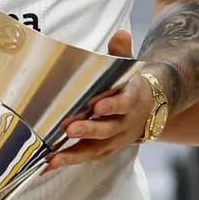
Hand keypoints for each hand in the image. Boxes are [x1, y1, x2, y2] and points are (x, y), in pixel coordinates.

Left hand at [47, 30, 153, 169]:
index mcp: (131, 100)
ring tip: (52, 159)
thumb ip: (122, 52)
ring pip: (96, 149)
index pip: (123, 103)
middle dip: (89, 129)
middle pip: (108, 129)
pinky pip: (87, 157)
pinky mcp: (105, 150)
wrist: (150, 109)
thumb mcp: (129, 67)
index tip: (98, 105)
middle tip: (69, 128)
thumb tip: (121, 34)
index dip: (112, 105)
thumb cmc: (129, 85)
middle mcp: (124, 123)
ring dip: (74, 155)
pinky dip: (69, 162)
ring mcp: (115, 140)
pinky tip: (47, 165)